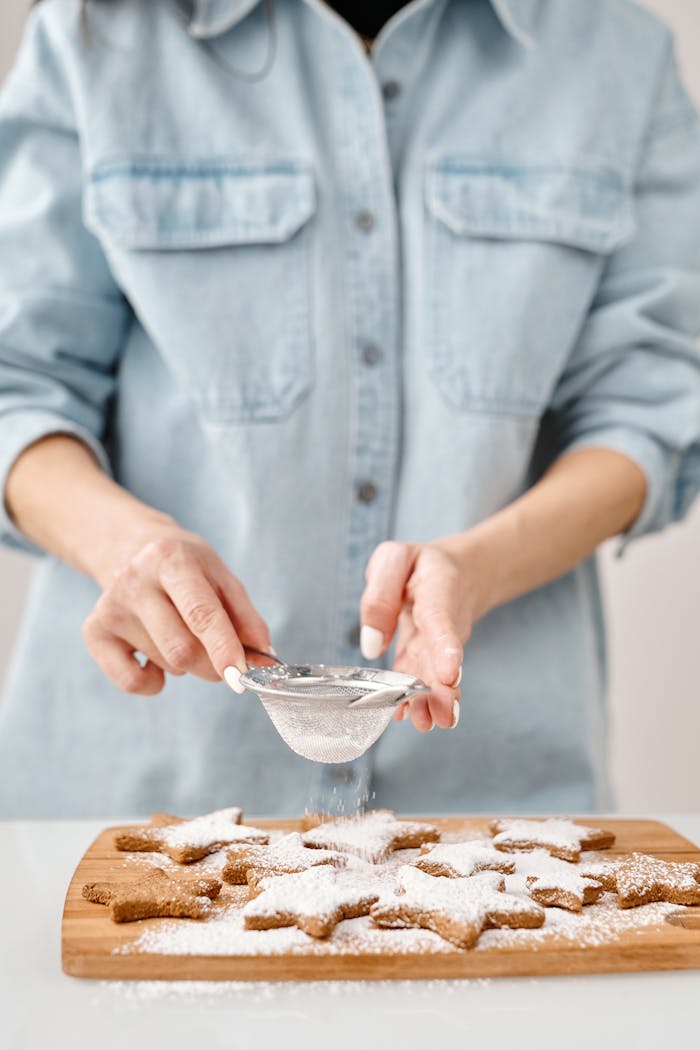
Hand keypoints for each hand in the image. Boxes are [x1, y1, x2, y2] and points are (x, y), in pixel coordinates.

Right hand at [82, 520, 270, 695]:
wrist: (131, 547)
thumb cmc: (186, 567)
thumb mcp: (221, 576)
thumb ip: (246, 617)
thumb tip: (263, 656)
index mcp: (172, 560)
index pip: (200, 612)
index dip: (223, 647)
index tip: (241, 674)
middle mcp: (136, 581)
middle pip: (182, 648)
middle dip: (212, 665)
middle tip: (223, 660)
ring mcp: (110, 607)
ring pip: (165, 664)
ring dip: (185, 664)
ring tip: (180, 634)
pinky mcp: (94, 631)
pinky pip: (131, 682)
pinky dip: (153, 682)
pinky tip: (155, 656)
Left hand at [360, 540, 477, 731]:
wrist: (455, 573)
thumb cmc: (419, 566)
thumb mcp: (393, 559)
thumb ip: (380, 595)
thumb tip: (372, 646)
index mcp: (439, 591)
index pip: (443, 621)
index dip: (447, 649)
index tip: (450, 674)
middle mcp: (444, 623)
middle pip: (443, 658)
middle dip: (442, 689)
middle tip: (443, 716)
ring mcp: (437, 645)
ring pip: (434, 676)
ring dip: (431, 701)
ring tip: (426, 724)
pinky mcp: (427, 658)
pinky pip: (422, 679)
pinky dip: (416, 700)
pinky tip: (407, 716)